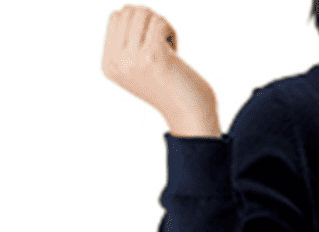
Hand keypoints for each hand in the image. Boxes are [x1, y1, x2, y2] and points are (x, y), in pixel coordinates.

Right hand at [102, 5, 215, 123]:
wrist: (191, 115)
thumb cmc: (172, 89)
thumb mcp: (140, 68)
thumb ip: (126, 44)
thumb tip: (124, 11)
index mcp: (109, 65)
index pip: (116, 17)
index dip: (139, 24)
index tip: (152, 46)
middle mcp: (117, 63)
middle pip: (128, 11)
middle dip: (150, 21)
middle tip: (162, 45)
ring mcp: (132, 60)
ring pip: (143, 13)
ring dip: (161, 25)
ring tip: (168, 48)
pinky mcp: (152, 56)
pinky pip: (159, 22)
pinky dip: (171, 31)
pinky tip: (175, 51)